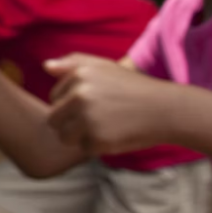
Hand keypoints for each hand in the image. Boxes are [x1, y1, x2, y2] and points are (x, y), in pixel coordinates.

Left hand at [45, 54, 177, 156]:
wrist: (165, 109)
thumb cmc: (133, 88)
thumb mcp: (105, 66)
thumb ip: (73, 63)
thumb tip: (45, 66)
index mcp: (79, 74)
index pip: (54, 98)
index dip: (72, 104)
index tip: (95, 102)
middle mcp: (79, 94)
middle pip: (54, 119)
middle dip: (70, 123)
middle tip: (98, 119)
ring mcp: (87, 118)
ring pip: (64, 137)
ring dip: (80, 137)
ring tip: (104, 127)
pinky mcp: (97, 139)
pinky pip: (83, 149)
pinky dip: (97, 147)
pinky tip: (114, 136)